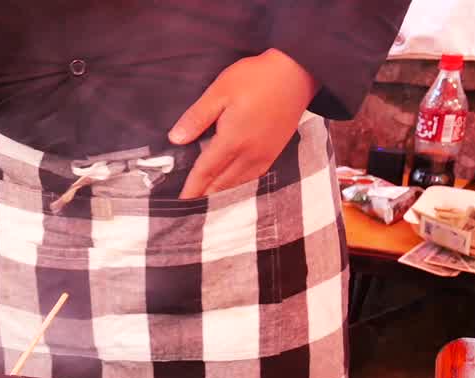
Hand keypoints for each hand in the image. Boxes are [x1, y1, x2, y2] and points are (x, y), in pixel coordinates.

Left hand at [170, 49, 319, 199]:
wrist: (298, 72)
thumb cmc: (257, 78)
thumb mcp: (220, 91)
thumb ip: (197, 117)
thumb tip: (176, 139)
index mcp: (232, 141)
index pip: (205, 171)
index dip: (192, 188)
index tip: (181, 201)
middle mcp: (249, 154)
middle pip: (221, 183)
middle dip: (204, 197)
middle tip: (189, 207)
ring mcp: (265, 155)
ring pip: (238, 184)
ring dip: (221, 194)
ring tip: (206, 202)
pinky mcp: (275, 152)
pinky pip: (253, 177)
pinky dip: (239, 186)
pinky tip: (233, 186)